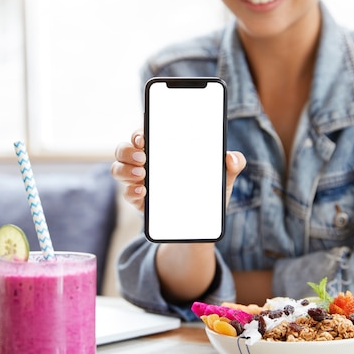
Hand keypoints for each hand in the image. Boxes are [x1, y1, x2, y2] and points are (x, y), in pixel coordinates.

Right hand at [110, 129, 246, 211]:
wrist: (202, 223)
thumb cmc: (209, 192)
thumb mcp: (224, 177)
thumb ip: (233, 164)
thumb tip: (231, 157)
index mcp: (165, 148)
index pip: (146, 131)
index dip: (141, 129)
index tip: (145, 135)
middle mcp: (147, 162)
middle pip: (125, 148)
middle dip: (128, 149)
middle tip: (143, 155)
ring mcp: (140, 181)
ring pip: (119, 168)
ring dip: (126, 169)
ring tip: (142, 174)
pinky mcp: (139, 201)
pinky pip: (126, 193)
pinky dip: (131, 191)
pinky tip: (143, 191)